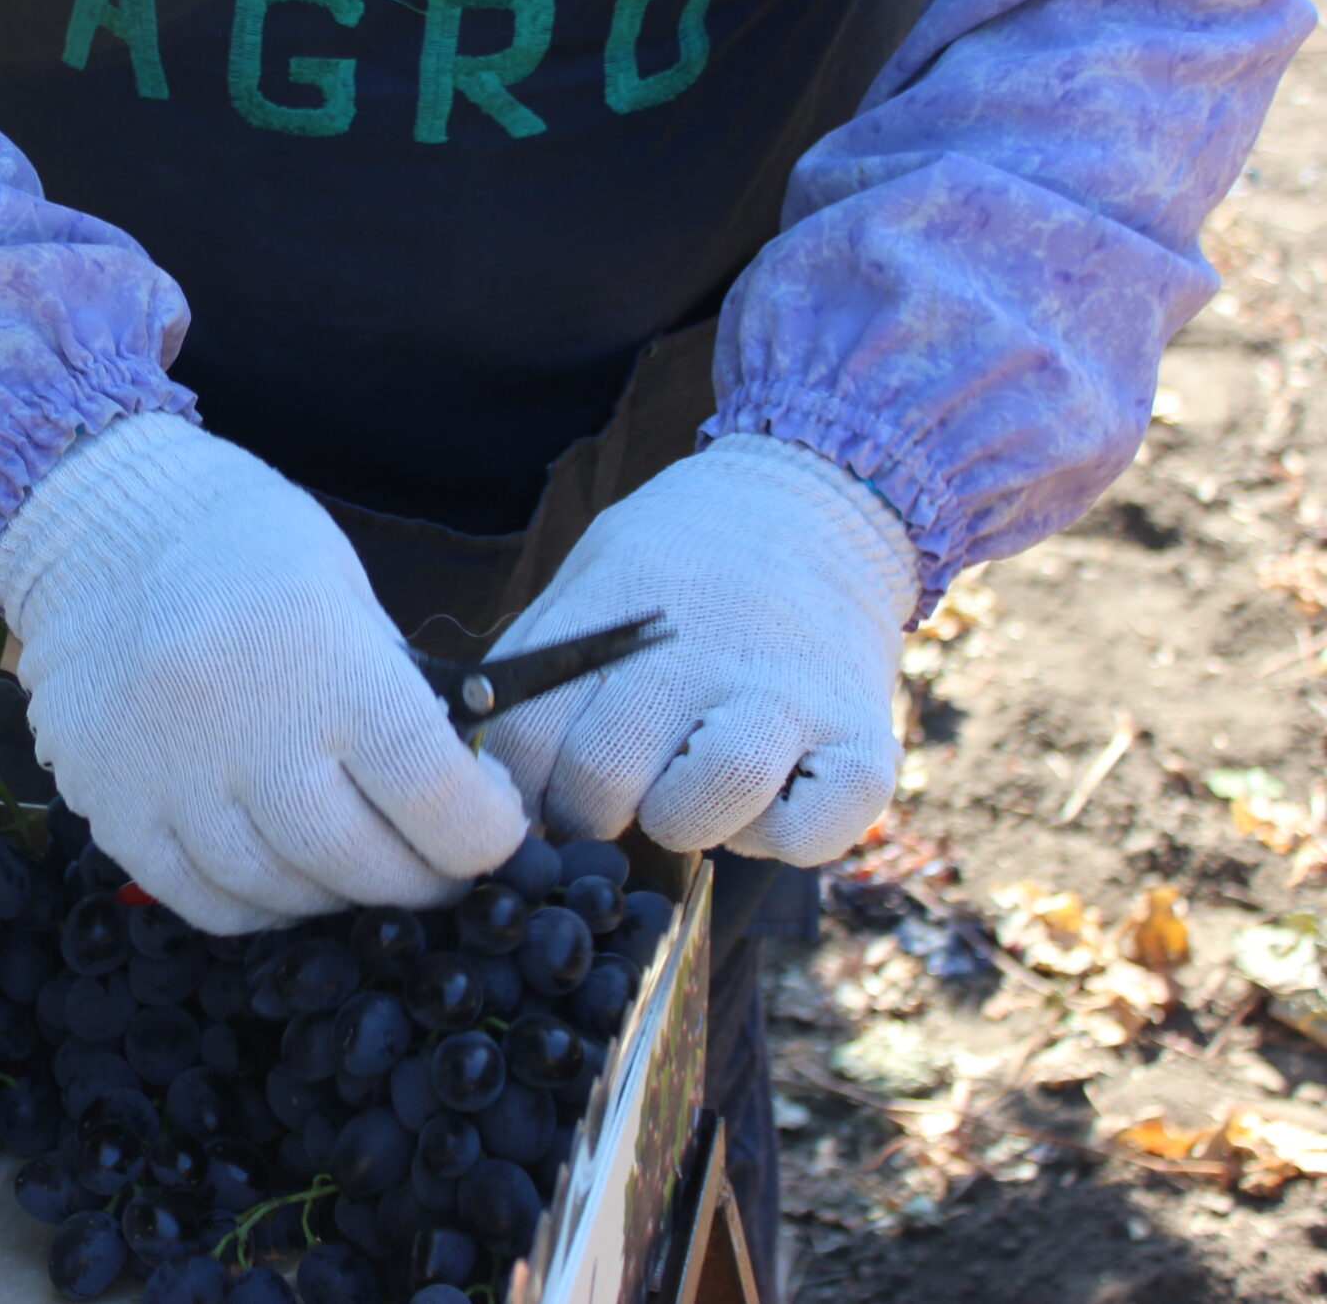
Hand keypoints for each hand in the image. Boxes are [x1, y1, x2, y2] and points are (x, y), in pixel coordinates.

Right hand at [0, 414, 526, 931]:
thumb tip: (455, 800)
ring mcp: (167, 776)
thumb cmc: (243, 546)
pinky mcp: (109, 804)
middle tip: (435, 868)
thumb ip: (396, 699)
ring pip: (278, 893)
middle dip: (420, 882)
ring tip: (355, 866)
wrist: (97, 521)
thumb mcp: (347, 595)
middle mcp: (244, 729)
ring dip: (337, 896)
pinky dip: (256, 905)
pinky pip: (199, 900)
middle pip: (359, 865)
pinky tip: (279, 874)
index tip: (496, 829)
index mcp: (324, 663)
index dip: (487, 836)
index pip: (438, 800)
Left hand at [481, 435, 917, 866]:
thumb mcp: (590, 580)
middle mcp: (702, 658)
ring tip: (688, 791)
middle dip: (589, 809)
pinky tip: (769, 798)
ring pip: (700, 809)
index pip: (527, 739)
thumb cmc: (681, 568)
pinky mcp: (866, 741)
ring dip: (679, 824)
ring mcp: (789, 700)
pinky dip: (778, 838)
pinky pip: (807, 835)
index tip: (538, 787)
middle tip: (613, 791)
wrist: (818, 505)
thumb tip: (476, 763)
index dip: (521, 784)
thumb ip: (537, 663)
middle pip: (603, 780)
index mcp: (618, 623)